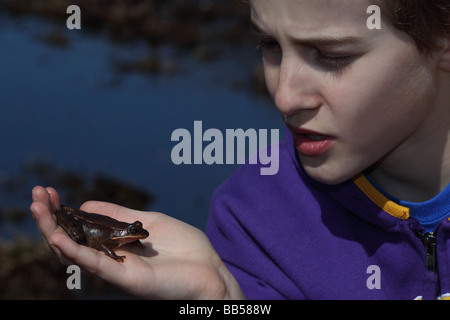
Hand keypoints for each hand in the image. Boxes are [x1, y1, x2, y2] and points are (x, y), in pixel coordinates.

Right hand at [30, 186, 244, 298]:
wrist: (209, 270)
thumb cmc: (183, 248)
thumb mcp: (147, 222)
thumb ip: (117, 215)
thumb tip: (85, 205)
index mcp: (114, 244)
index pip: (78, 228)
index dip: (61, 211)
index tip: (49, 191)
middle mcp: (110, 258)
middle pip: (70, 240)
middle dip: (50, 218)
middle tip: (36, 195)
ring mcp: (117, 269)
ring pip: (75, 252)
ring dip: (53, 231)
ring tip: (38, 209)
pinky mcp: (127, 278)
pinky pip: (97, 265)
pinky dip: (75, 252)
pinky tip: (59, 238)